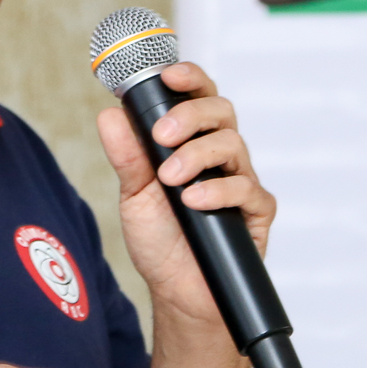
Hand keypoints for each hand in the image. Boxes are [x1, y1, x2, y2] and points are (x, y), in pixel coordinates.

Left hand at [96, 63, 278, 324]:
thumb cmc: (160, 241)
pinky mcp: (256, 211)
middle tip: (161, 135)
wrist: (178, 293)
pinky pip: (247, 189)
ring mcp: (241, 181)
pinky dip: (218, 191)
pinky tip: (194, 201)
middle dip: (190, 115)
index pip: (198, 96)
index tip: (167, 74)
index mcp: (193, 142)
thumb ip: (127, 156)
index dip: (188, 78)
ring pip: (234, 144)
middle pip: (221, 110)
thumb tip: (110, 114)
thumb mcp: (133, 196)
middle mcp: (220, 156)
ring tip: (170, 179)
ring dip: (198, 155)